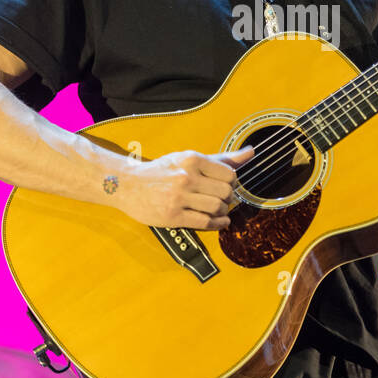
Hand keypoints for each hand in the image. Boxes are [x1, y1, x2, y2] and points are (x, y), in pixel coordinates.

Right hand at [114, 146, 253, 229]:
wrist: (127, 184)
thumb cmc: (161, 171)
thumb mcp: (188, 158)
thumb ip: (221, 158)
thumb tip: (251, 152)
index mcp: (191, 159)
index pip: (229, 174)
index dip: (232, 183)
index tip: (227, 186)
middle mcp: (186, 176)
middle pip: (225, 192)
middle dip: (229, 198)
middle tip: (224, 200)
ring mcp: (179, 197)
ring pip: (217, 208)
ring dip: (223, 212)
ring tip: (220, 211)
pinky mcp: (172, 216)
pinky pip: (204, 222)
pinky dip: (217, 224)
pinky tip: (218, 222)